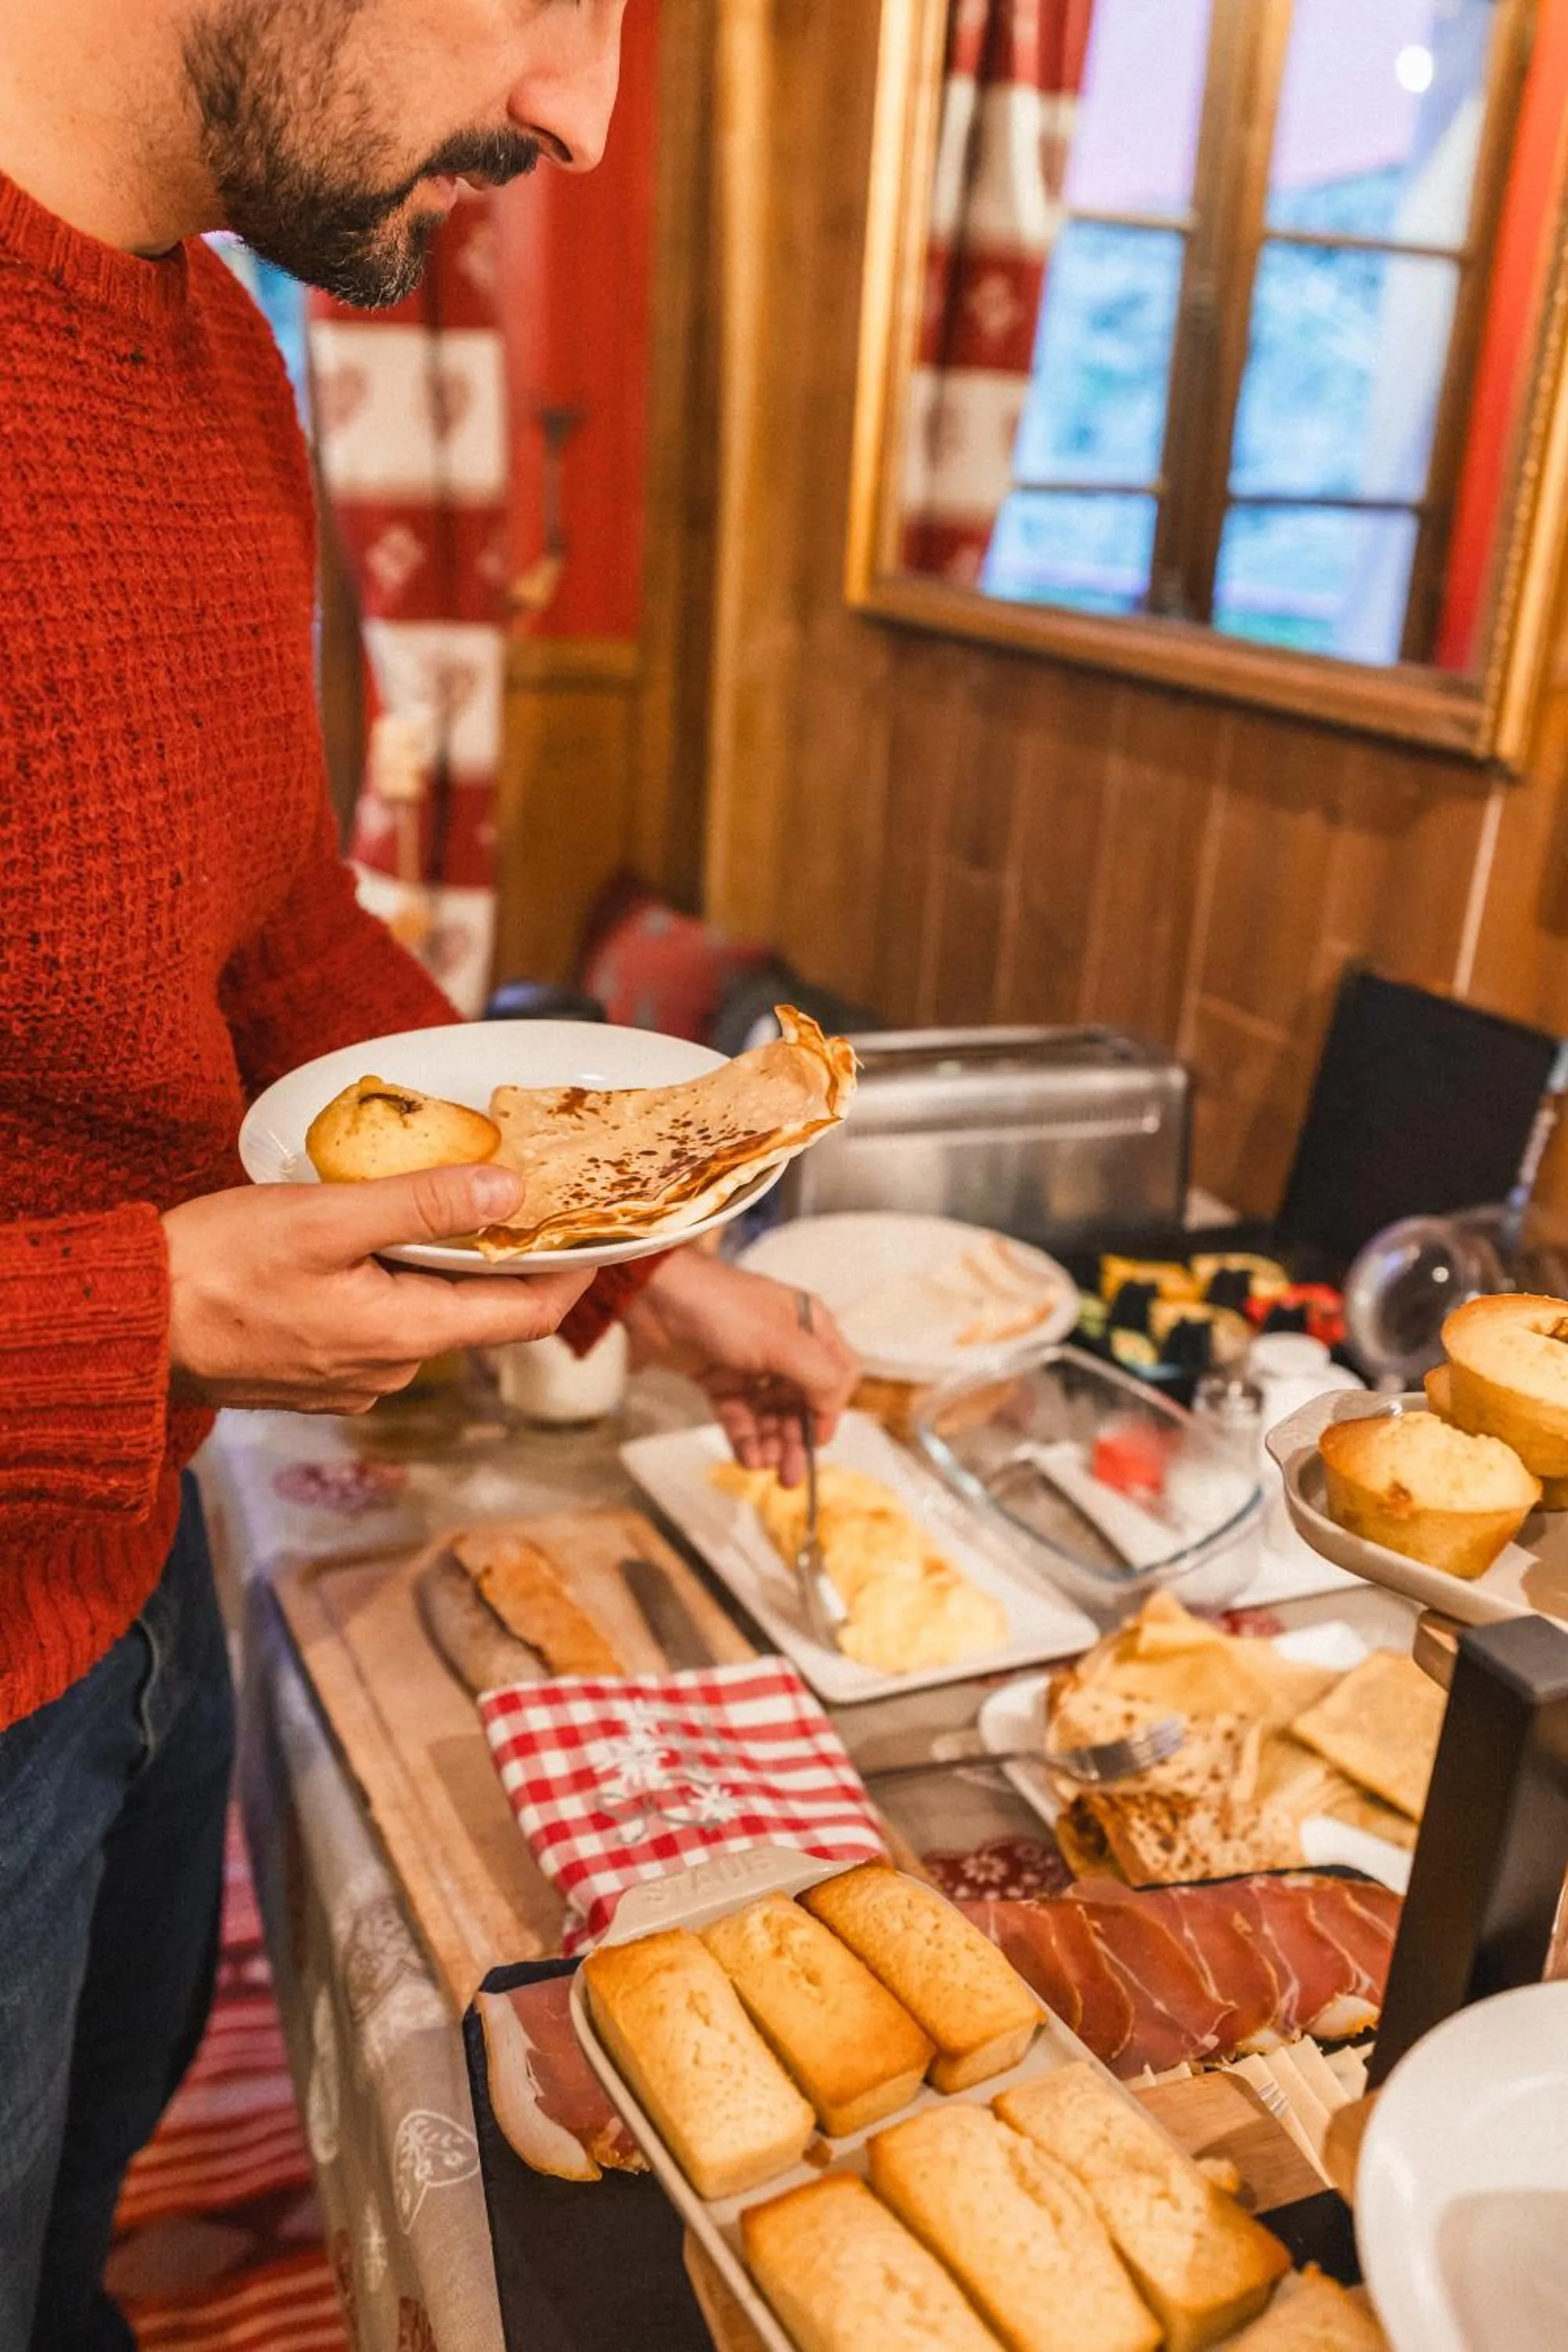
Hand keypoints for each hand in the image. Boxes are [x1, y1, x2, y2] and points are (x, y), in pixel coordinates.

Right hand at [162, 1165, 592, 1413]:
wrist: (122, 1332)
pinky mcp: (317, 1372)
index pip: (525, 1315)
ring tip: (447, 1198)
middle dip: (505, 1256)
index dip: (571, 1270)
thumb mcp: (325, 1219)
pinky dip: (395, 1281)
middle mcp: (389, 1373)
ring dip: (443, 1265)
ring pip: (426, 1316)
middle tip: (524, 1191)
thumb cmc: (212, 1270)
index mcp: (404, 1338)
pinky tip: (376, 1237)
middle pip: (478, 1313)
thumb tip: (508, 1191)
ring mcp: (352, 1379)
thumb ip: (422, 1205)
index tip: (599, 1226)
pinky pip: (381, 1324)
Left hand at [623, 1250, 859, 1482]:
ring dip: (770, 1442)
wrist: (653, 1297)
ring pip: (771, 1414)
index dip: (830, 1410)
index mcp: (809, 1326)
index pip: (837, 1376)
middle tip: (790, 1476)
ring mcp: (750, 1363)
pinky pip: (740, 1415)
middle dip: (797, 1439)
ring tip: (761, 1465)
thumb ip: (818, 1376)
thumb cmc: (721, 1308)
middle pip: (802, 1402)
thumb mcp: (780, 1341)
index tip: (816, 1440)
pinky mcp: (719, 1378)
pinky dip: (745, 1438)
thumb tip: (833, 1409)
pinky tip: (745, 1457)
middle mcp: (784, 1346)